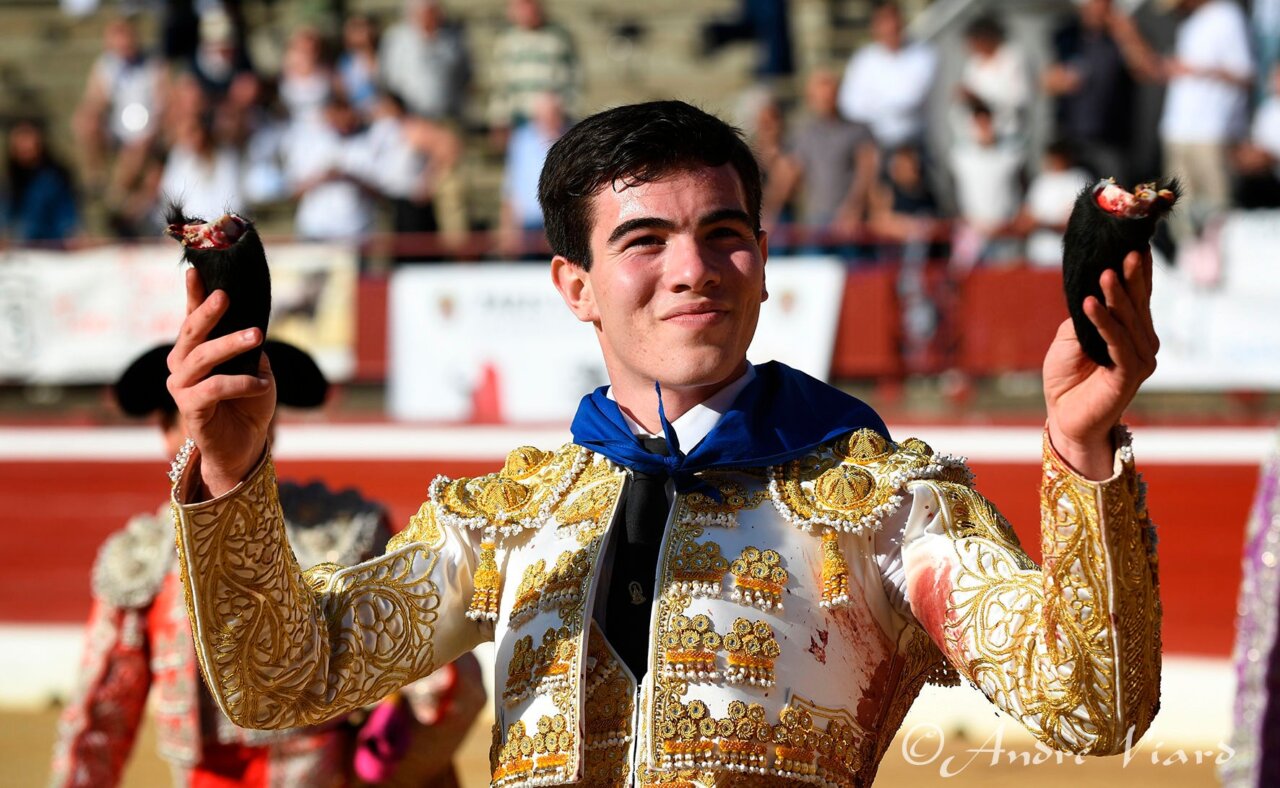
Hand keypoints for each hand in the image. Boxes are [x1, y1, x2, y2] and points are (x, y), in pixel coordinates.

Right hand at [167, 268, 274, 497]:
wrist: (246, 445)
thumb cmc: (250, 403)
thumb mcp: (256, 368)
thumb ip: (248, 347)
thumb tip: (249, 325)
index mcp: (196, 351)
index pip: (193, 318)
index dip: (193, 295)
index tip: (195, 270)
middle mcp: (181, 366)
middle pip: (191, 333)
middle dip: (207, 312)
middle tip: (226, 296)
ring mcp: (181, 387)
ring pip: (203, 357)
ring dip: (231, 344)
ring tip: (257, 336)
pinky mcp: (189, 409)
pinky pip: (214, 388)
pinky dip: (242, 384)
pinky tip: (262, 385)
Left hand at [1043, 250, 1157, 478]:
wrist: (1064, 418)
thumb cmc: (1066, 379)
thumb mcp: (1070, 339)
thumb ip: (1085, 317)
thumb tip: (1091, 294)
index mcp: (1131, 331)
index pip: (1137, 296)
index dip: (1137, 271)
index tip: (1134, 243)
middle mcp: (1142, 343)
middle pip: (1138, 303)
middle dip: (1131, 276)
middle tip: (1125, 250)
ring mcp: (1140, 359)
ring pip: (1130, 320)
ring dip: (1116, 296)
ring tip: (1104, 273)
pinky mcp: (1129, 375)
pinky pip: (1117, 343)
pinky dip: (1104, 322)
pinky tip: (1091, 304)